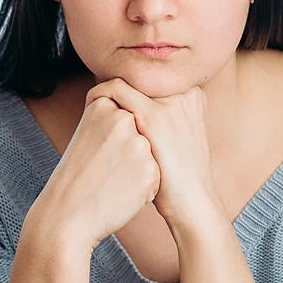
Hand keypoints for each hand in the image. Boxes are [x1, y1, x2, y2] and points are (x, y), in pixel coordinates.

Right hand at [29, 79, 160, 250]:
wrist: (67, 216)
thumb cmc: (76, 177)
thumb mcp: (87, 133)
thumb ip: (113, 117)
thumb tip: (141, 108)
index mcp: (104, 106)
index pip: (127, 116)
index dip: (114, 140)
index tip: (99, 153)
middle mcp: (123, 119)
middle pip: (141, 134)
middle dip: (129, 153)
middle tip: (104, 168)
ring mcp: (139, 144)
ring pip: (152, 154)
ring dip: (138, 169)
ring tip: (112, 180)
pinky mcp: (151, 170)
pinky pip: (156, 175)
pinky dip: (143, 186)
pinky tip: (121, 192)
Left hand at [86, 80, 224, 233]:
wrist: (192, 204)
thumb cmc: (178, 177)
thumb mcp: (177, 139)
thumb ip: (162, 119)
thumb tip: (132, 107)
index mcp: (192, 95)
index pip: (150, 79)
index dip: (127, 88)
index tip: (110, 102)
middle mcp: (184, 92)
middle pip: (138, 78)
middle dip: (116, 90)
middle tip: (97, 104)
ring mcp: (170, 102)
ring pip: (125, 80)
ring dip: (105, 92)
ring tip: (92, 107)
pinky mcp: (153, 116)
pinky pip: (115, 90)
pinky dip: (99, 95)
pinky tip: (89, 109)